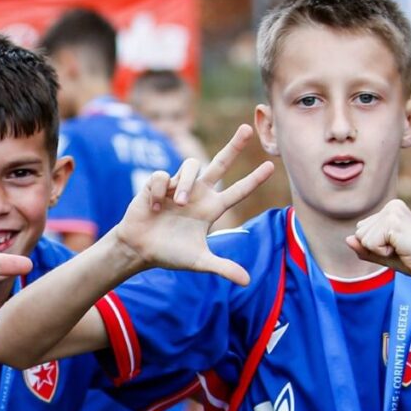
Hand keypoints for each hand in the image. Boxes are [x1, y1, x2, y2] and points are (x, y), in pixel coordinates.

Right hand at [112, 124, 274, 284]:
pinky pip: (163, 175)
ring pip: (191, 166)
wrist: (139, 249)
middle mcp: (198, 193)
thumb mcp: (199, 261)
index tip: (272, 167)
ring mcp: (178, 186)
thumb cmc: (169, 254)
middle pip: (219, 163)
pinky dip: (160, 190)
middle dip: (233, 146)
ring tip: (176, 204)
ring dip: (185, 183)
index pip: (238, 192)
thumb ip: (222, 267)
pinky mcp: (157, 183)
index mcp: (211, 208)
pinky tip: (154, 207)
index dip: (254, 180)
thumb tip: (247, 282)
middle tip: (247, 128)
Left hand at [346, 199, 410, 285]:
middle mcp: (392, 206)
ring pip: (362, 238)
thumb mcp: (381, 254)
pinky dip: (382, 252)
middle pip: (359, 232)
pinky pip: (369, 244)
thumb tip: (347, 239)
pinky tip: (400, 248)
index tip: (397, 245)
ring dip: (378, 250)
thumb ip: (363, 247)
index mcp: (391, 208)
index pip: (361, 230)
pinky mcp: (393, 223)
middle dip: (374, 247)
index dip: (375, 245)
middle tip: (399, 247)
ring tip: (400, 247)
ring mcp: (392, 212)